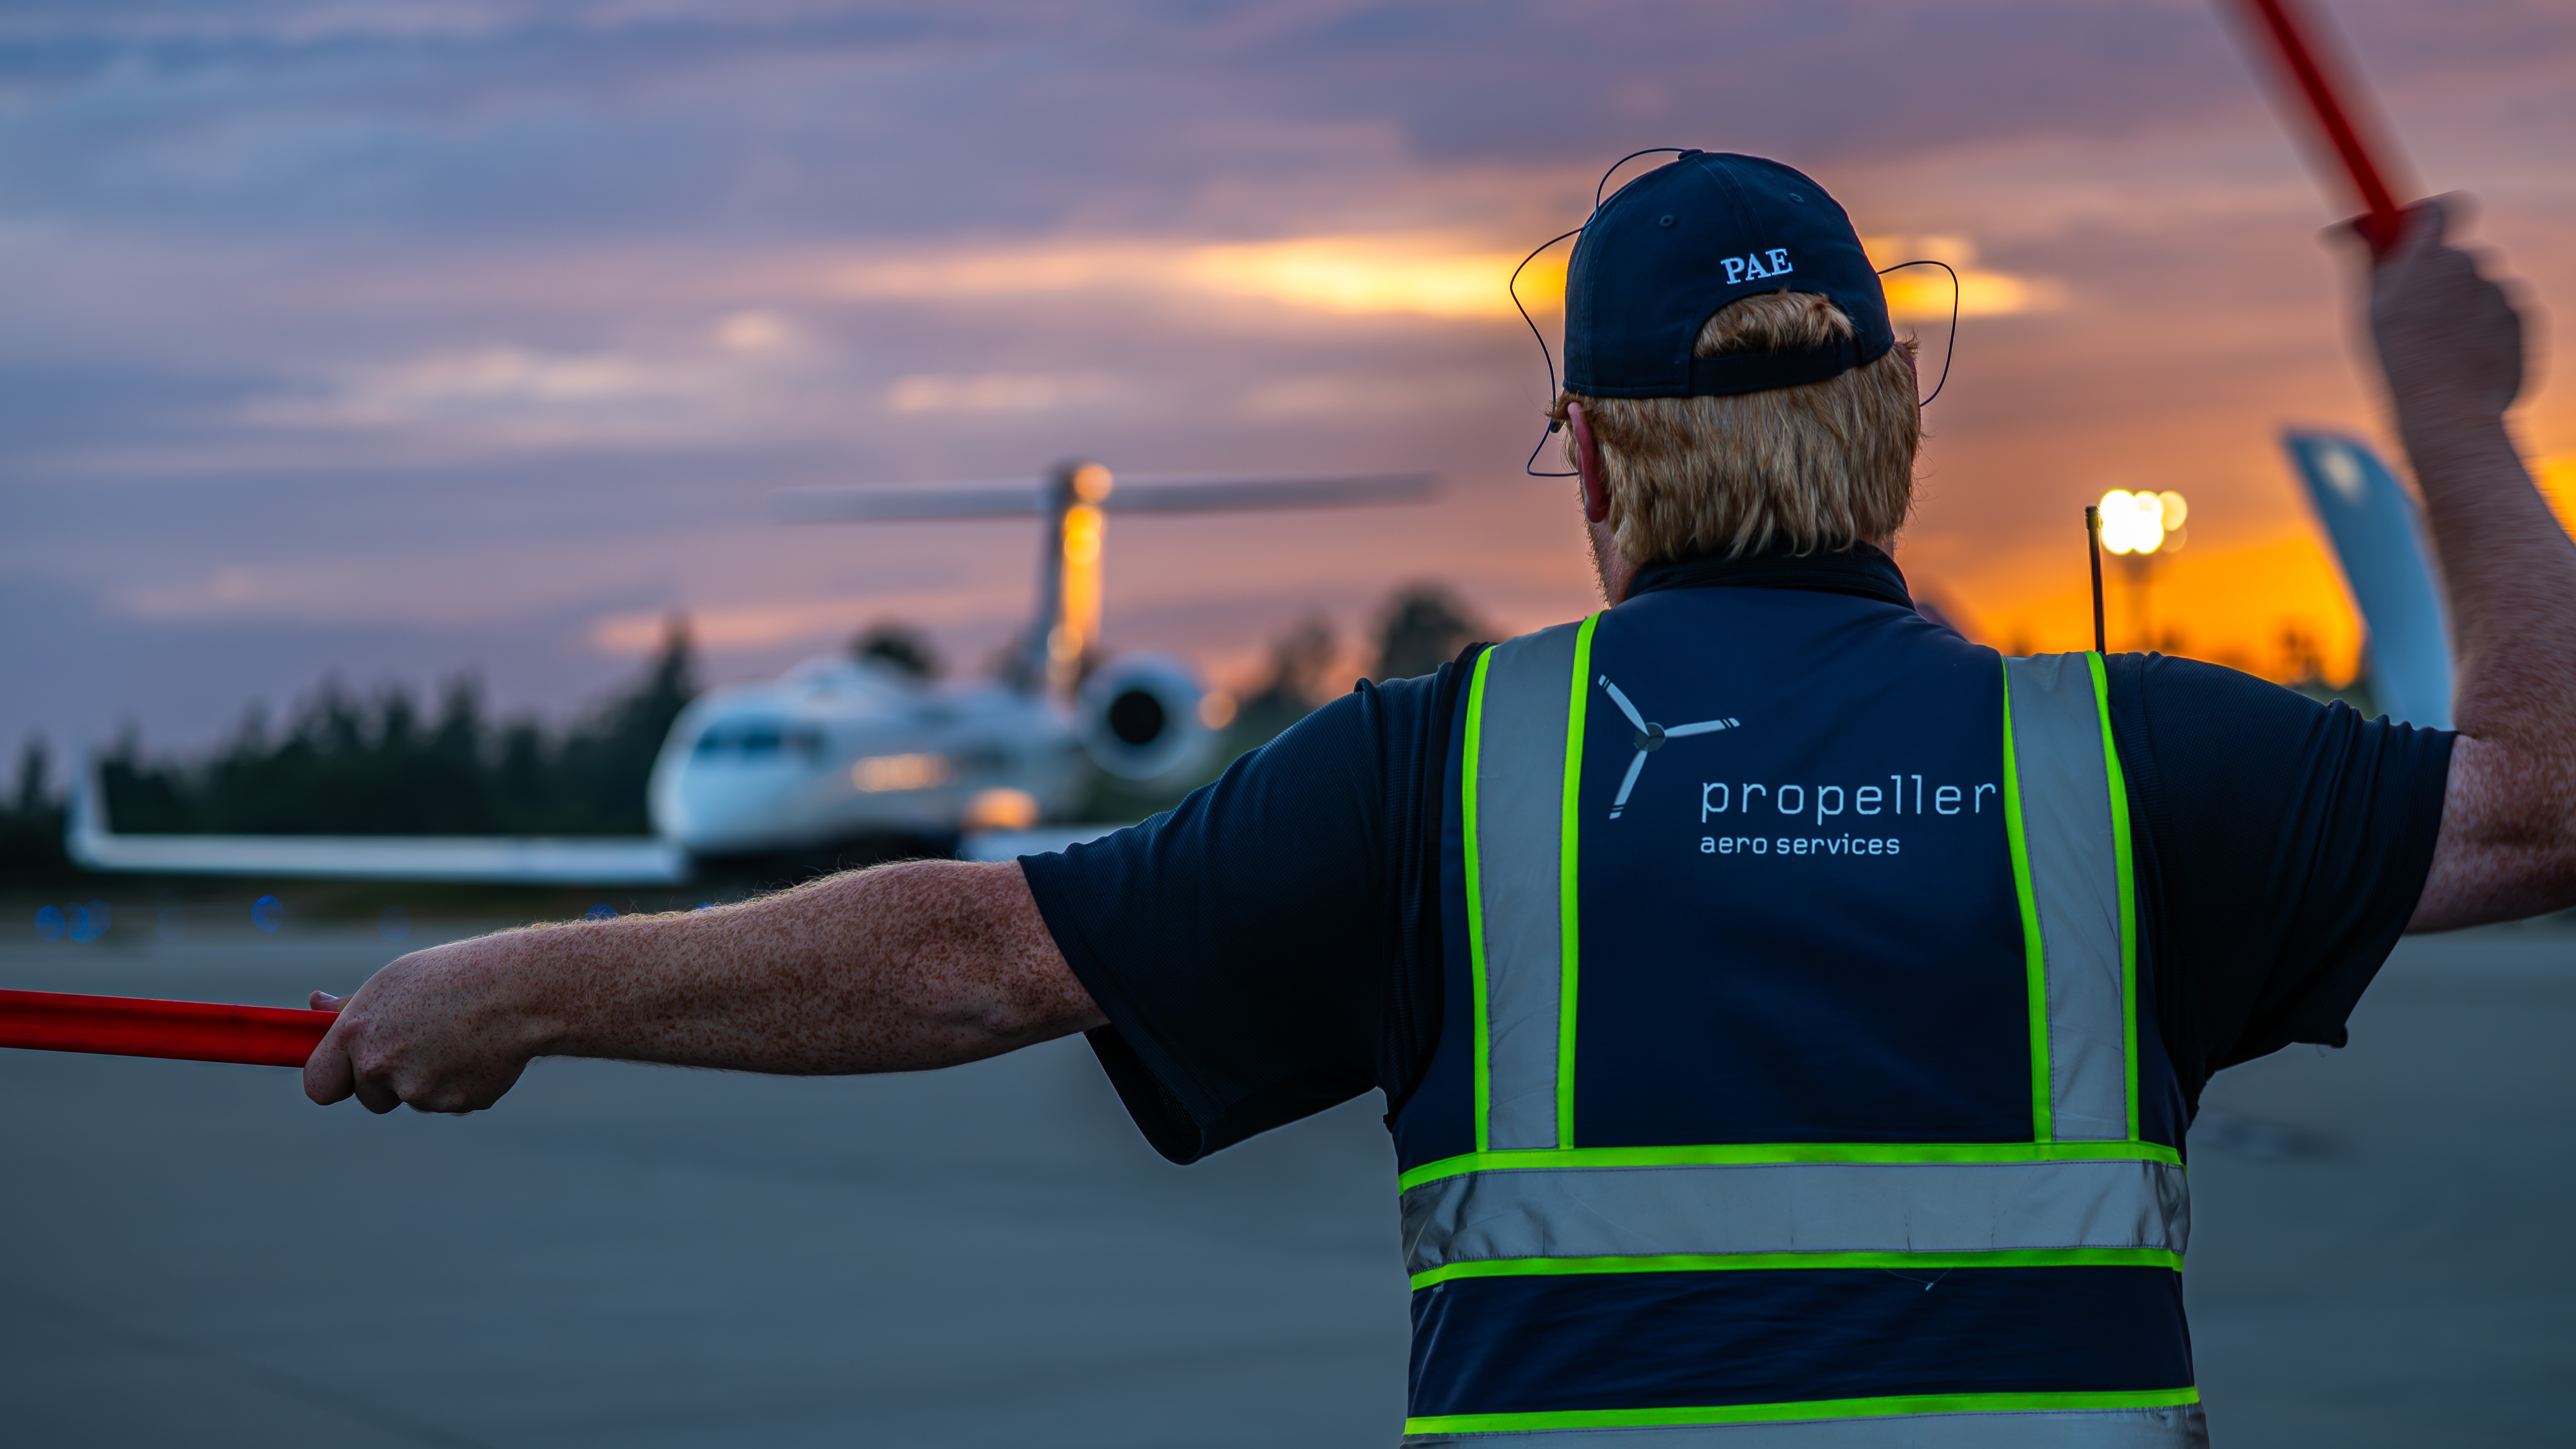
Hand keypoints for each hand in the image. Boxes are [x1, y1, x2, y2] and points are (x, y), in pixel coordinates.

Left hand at [304, 935, 547, 1113]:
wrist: (519, 990)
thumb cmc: (453, 976)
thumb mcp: (395, 981)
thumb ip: (352, 1008)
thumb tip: (314, 1005)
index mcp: (357, 1034)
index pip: (319, 1086)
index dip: (335, 1080)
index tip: (349, 1072)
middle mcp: (381, 1067)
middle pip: (371, 1097)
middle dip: (391, 1079)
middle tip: (423, 1041)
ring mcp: (420, 1091)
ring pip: (415, 1097)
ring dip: (431, 1077)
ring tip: (460, 1037)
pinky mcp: (456, 1104)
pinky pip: (451, 1101)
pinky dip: (462, 1082)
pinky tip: (480, 1051)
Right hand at [2365, 195, 2528, 420]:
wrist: (2450, 412)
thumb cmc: (2400, 362)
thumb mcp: (2370, 307)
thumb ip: (2370, 258)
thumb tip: (2354, 224)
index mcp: (2430, 258)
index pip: (2439, 208)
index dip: (2425, 216)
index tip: (2408, 233)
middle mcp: (2473, 265)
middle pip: (2456, 254)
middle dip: (2436, 276)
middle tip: (2412, 312)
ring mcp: (2502, 291)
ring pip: (2478, 286)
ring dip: (2459, 306)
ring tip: (2439, 346)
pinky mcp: (2524, 317)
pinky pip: (2500, 312)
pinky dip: (2482, 329)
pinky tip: (2463, 358)